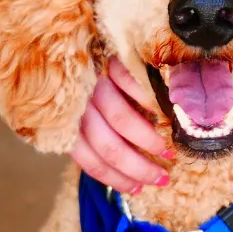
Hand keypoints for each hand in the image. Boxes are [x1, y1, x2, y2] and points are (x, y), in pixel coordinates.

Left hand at [69, 58, 171, 193]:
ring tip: (166, 150)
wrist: (66, 42)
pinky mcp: (108, 61)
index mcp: (68, 124)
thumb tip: (129, 166)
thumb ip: (100, 136)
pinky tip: (162, 112)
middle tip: (161, 178)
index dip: (115, 178)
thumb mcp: (83, 116)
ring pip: (120, 120)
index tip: (137, 189)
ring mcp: (93, 82)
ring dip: (147, 140)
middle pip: (108, 146)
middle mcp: (78, 106)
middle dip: (138, 168)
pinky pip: (129, 83)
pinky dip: (147, 100)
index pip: (90, 160)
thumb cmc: (82, 86)